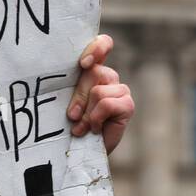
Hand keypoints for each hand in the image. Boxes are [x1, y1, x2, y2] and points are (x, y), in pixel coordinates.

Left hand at [65, 33, 132, 155]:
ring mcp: (120, 89)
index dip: (97, 48)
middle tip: (71, 116)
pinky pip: (107, 104)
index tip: (83, 64)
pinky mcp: (127, 104)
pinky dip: (96, 118)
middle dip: (79, 96)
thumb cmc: (71, 124)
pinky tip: (95, 129)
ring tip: (82, 126)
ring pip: (98, 91)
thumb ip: (72, 90)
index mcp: (93, 69)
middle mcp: (108, 76)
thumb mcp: (68, 103)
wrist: (82, 151)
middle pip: (94, 71)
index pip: (103, 44)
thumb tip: (74, 95)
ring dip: (87, 112)